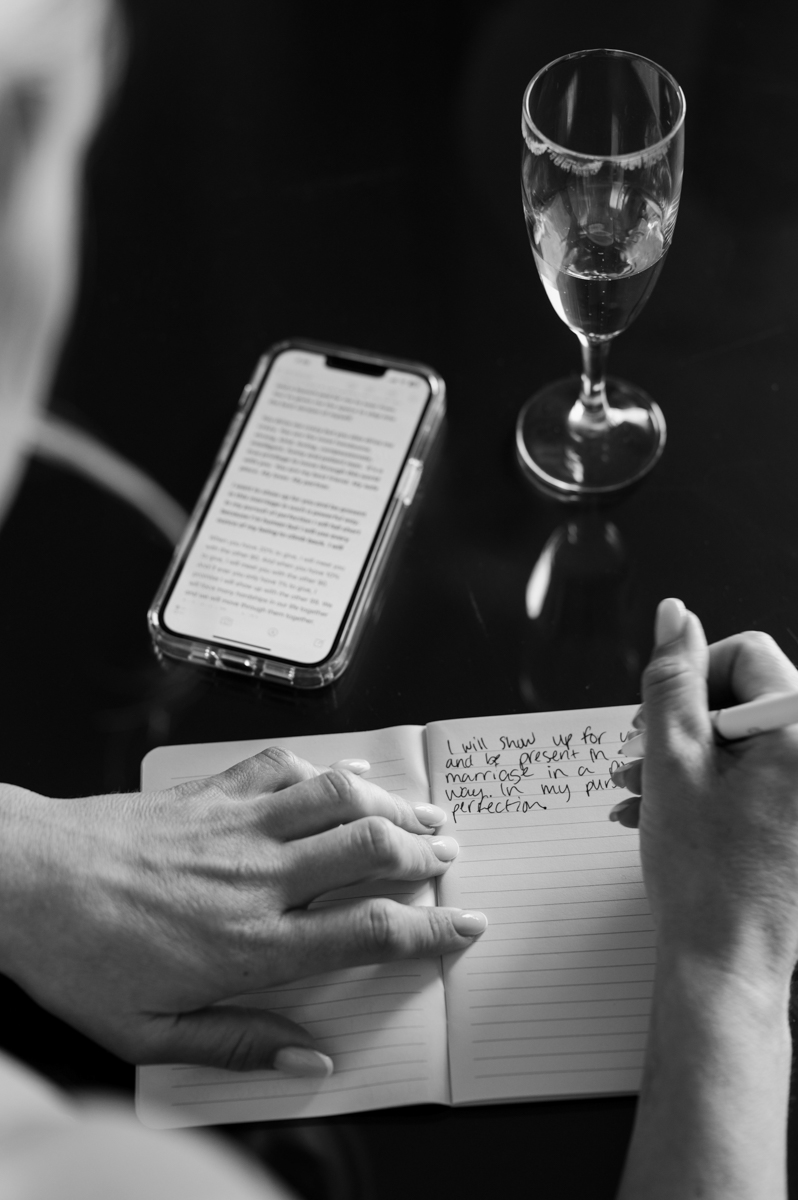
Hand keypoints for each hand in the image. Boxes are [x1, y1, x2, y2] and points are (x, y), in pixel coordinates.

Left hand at [0, 748, 483, 1071]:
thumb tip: (308, 1062)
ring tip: (426, 812)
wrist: (26, 877)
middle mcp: (260, 876)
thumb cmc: (81, 958)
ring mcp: (239, 823)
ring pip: (340, 798)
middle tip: (452, 858)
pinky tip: (351, 773)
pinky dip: (328, 766)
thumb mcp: (149, 1033)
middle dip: (426, 853)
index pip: (369, 933)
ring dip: (393, 804)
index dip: (431, 931)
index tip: (466, 927)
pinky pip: (286, 766)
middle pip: (371, 851)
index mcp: (252, 944)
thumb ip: (237, 1046)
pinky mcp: (213, 791)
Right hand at [611, 599, 797, 987]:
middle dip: (679, 725)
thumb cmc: (707, 877)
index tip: (657, 718)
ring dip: (683, 759)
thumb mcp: (672, 761)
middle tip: (638, 759)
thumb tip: (675, 615)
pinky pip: (753, 776)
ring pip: (740, 740)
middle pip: (741, 697)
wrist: (727, 966)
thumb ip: (670, 679)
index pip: (746, 654)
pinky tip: (660, 813)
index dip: (689, 678)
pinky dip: (705, 786)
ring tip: (640, 793)